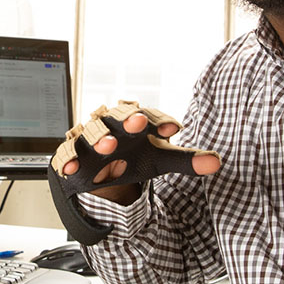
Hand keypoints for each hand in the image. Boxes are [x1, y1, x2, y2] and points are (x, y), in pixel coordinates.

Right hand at [47, 101, 221, 244]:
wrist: (99, 168)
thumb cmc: (131, 156)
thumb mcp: (159, 159)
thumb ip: (186, 160)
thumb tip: (217, 162)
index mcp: (135, 121)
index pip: (148, 114)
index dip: (159, 121)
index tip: (173, 130)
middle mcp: (111, 124)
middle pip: (117, 115)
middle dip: (126, 119)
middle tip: (137, 123)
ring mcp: (89, 138)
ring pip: (91, 132)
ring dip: (99, 138)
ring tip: (108, 147)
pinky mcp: (71, 153)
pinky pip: (67, 152)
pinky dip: (68, 159)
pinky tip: (72, 168)